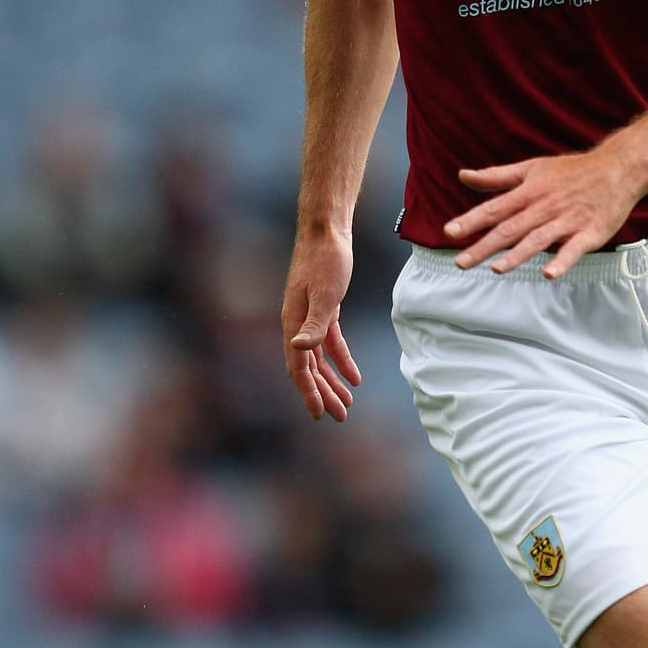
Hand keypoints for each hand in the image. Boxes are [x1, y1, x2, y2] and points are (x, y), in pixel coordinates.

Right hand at [282, 229, 360, 420]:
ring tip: (346, 403)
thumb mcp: (326, 294)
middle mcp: (297, 324)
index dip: (309, 393)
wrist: (328, 230)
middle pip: (309, 368)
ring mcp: (310, 317)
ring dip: (332, 381)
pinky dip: (342, 359)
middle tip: (339, 417)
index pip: (299, 367)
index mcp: (293, 323)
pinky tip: (354, 376)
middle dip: (323, 393)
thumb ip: (314, 324)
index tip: (319, 415)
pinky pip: (331, 342)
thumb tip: (299, 349)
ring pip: (320, 359)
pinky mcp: (324, 309)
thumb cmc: (326, 260)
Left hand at [444, 145, 646, 277]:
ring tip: (497, 269)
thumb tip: (463, 176)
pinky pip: (574, 249)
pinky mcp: (589, 234)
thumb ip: (496, 176)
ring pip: (538, 240)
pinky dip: (562, 261)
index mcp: (529, 192)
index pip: (494, 208)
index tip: (450, 232)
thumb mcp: (531, 168)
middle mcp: (545, 207)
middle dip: (484, 246)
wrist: (618, 169)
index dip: (471, 220)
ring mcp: (567, 221)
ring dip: (517, 255)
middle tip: (461, 262)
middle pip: (510, 229)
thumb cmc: (571, 171)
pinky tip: (549, 274)